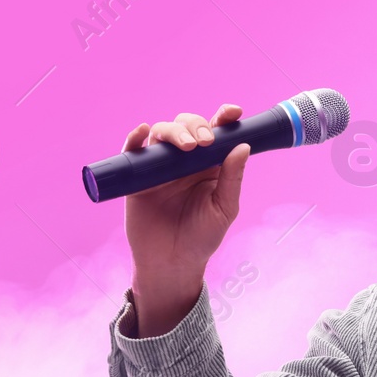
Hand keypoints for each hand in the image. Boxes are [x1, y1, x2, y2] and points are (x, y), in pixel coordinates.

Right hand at [121, 104, 248, 335]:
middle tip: (204, 142)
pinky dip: (135, 138)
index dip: (224, 118)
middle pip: (188, 126)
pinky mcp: (137, 176)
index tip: (233, 113)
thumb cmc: (202, 238)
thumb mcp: (224, 209)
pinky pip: (134, 151)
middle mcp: (185, 161)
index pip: (217, 133)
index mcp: (210, 165)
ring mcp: (160, 166)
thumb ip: (232, 178)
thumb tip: (243, 146)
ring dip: (173, 131)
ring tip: (185, 146)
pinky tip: (142, 132)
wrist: (171, 264)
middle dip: (196, 126)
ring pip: (162, 132)